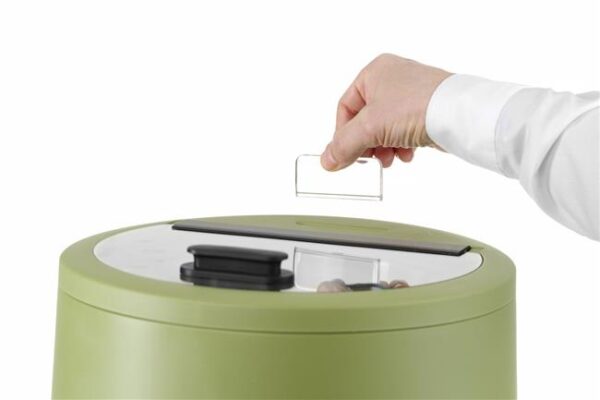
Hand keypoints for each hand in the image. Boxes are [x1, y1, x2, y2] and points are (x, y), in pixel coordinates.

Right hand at [321, 54, 450, 170]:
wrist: (459, 114)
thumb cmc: (417, 106)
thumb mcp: (369, 128)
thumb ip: (344, 145)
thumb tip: (327, 160)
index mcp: (374, 72)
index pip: (345, 108)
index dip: (343, 134)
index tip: (345, 155)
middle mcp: (392, 79)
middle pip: (365, 120)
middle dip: (367, 144)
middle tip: (370, 159)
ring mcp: (411, 94)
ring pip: (385, 127)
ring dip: (384, 147)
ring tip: (390, 159)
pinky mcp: (427, 109)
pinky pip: (404, 130)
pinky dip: (401, 145)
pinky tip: (407, 154)